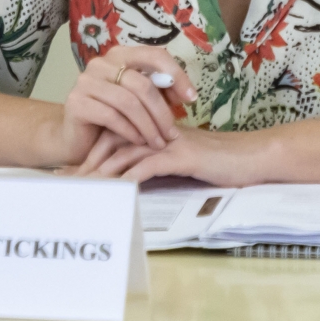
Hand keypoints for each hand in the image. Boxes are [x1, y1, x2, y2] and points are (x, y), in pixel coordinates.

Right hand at [47, 46, 196, 167]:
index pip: (155, 55)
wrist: (77, 139)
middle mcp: (100, 64)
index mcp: (120, 55)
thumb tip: (186, 94)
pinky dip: (130, 131)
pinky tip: (139, 141)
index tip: (191, 98)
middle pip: (143, 84)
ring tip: (159, 142)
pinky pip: (111, 117)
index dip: (177, 75)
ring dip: (149, 126)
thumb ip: (160, 92)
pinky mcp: (76, 103)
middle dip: (162, 112)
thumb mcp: (140, 101)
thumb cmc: (113, 118)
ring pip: (129, 102)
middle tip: (172, 133)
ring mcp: (86, 82)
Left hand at [65, 125, 265, 186]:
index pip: (116, 137)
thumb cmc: (223, 163)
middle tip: (65, 181)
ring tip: (81, 189)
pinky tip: (115, 189)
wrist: (254, 157)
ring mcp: (170, 143)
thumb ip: (161, 163)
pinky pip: (149, 165)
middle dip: (87, 163)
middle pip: (113, 142)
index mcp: (156, 132)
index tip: (70, 172)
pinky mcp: (183, 156)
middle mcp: (159, 132)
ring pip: (125, 153)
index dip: (91, 154)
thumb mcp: (186, 162)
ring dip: (101, 172)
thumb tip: (135, 178)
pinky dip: (129, 177)